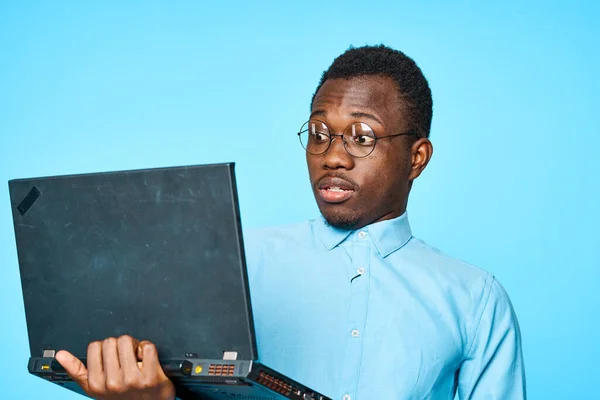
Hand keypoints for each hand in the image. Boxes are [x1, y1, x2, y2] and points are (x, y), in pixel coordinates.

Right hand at [55, 335, 175, 399]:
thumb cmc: (122, 396)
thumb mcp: (96, 388)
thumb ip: (77, 370)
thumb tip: (61, 355)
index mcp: (96, 384)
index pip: (94, 346)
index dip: (105, 349)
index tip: (112, 356)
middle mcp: (113, 383)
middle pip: (111, 341)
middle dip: (119, 346)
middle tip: (125, 357)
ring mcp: (132, 380)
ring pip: (127, 341)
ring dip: (133, 346)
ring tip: (136, 358)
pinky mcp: (151, 377)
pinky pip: (147, 347)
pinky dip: (148, 349)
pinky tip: (147, 360)